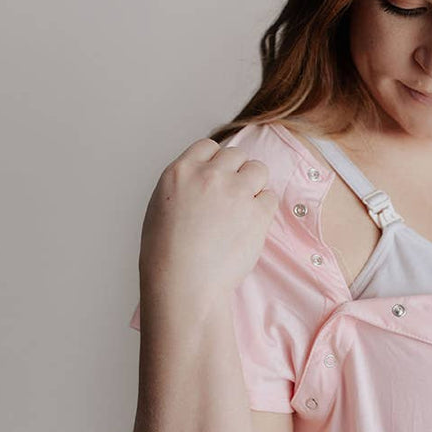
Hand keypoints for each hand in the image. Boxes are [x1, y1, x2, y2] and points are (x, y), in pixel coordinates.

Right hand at [139, 137, 281, 300]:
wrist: (182, 284)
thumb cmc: (166, 256)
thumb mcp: (160, 208)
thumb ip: (183, 187)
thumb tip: (201, 182)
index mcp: (180, 172)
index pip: (208, 147)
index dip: (215, 162)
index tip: (216, 179)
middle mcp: (209, 175)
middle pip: (236, 155)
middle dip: (236, 173)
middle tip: (232, 198)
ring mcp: (235, 191)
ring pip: (258, 169)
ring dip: (254, 185)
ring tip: (244, 210)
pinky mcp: (257, 212)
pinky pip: (270, 197)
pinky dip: (264, 209)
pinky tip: (250, 226)